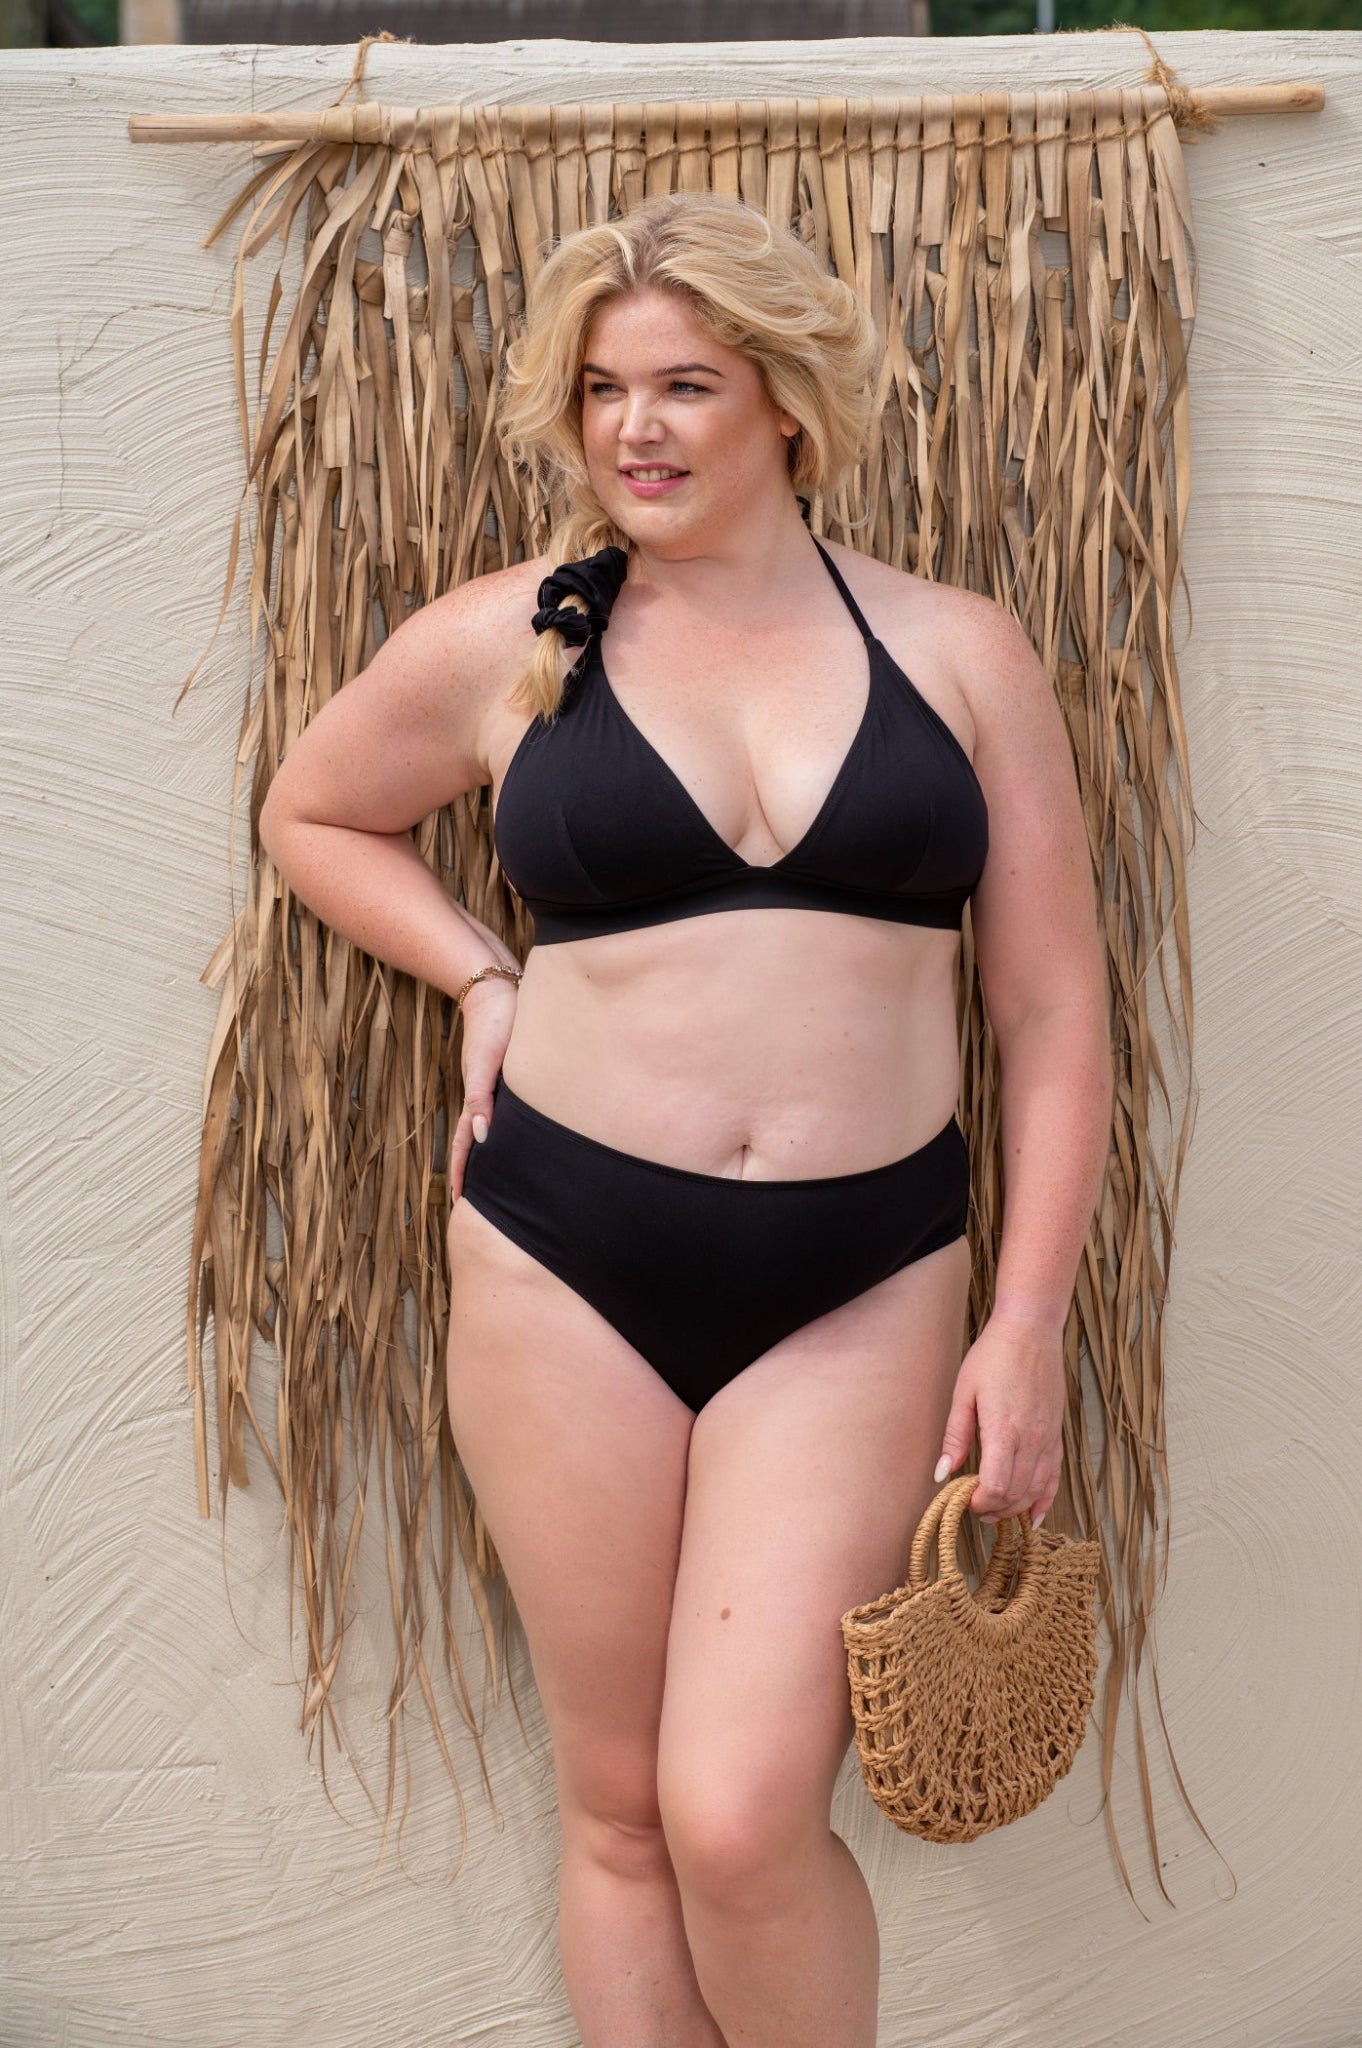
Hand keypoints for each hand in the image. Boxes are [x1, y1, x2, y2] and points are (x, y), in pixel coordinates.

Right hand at [447, 974, 518, 1202]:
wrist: (497, 986)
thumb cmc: (496, 1022)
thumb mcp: (486, 1062)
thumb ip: (481, 1098)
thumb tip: (480, 1137)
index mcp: (478, 1097)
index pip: (465, 1145)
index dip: (463, 1174)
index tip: (460, 1204)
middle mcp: (485, 1095)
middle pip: (474, 1141)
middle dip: (473, 1171)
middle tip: (475, 1202)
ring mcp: (494, 1085)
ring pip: (489, 1127)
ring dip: (487, 1152)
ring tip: (494, 1178)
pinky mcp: (505, 1072)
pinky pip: (501, 1109)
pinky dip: (501, 1128)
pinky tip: (512, 1133)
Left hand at [933, 1308, 1066, 1527]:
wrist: (1030, 1330)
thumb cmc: (993, 1356)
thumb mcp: (964, 1392)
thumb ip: (955, 1437)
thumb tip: (941, 1474)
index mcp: (1004, 1429)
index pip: (997, 1485)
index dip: (980, 1502)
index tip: (965, 1499)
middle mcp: (1031, 1438)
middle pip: (1016, 1493)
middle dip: (994, 1509)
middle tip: (974, 1508)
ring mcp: (1048, 1438)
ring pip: (1037, 1489)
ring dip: (1015, 1508)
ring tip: (995, 1513)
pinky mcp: (1056, 1434)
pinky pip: (1055, 1476)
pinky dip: (1044, 1499)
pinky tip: (1033, 1516)